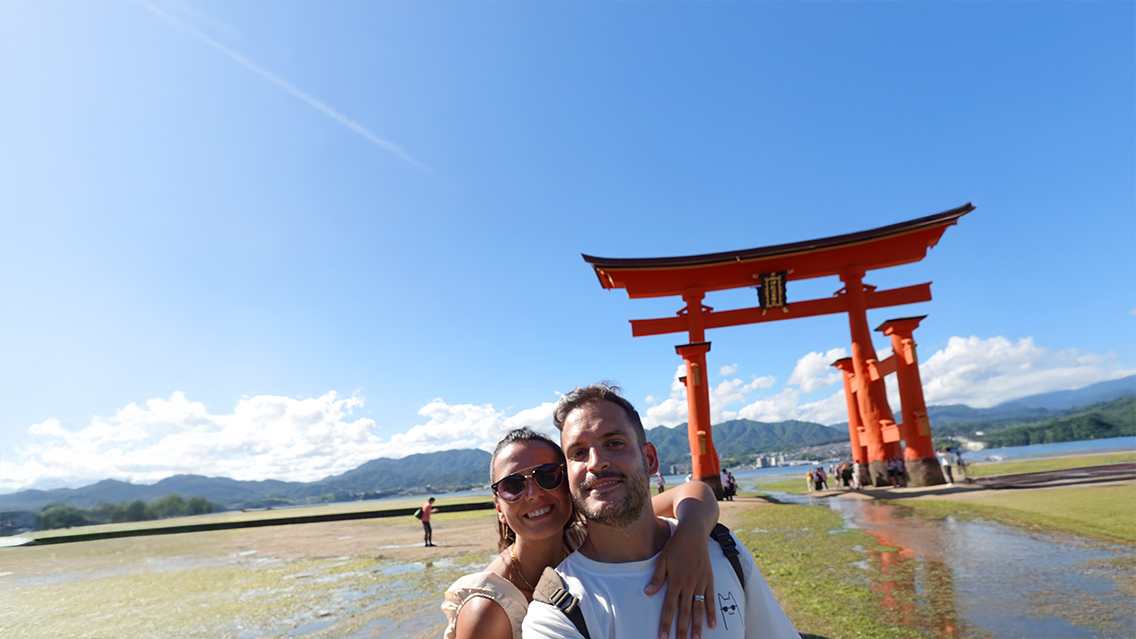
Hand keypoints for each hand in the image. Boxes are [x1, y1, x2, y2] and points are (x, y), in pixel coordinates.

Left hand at [645, 522, 715, 638]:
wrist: (693, 533)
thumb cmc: (675, 546)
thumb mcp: (662, 559)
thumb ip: (656, 577)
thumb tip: (648, 593)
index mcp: (675, 580)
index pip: (669, 606)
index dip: (665, 623)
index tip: (663, 636)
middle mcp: (688, 583)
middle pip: (684, 611)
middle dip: (682, 629)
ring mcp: (700, 582)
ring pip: (699, 608)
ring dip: (697, 625)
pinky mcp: (709, 579)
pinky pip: (711, 599)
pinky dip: (712, 612)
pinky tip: (712, 625)